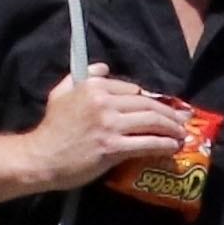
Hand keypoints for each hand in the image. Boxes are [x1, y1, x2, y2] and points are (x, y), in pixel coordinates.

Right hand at [25, 65, 185, 188]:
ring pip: (151, 122)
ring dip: (172, 128)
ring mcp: (109, 125)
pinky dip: (164, 145)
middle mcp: (103, 102)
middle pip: (147, 104)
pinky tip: (173, 147)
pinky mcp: (113, 147)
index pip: (133, 90)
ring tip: (181, 134)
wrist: (41, 157)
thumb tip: (103, 67)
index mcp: (93, 87)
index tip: (163, 108)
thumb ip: (82, 77)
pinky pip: (147, 143)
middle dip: (170, 113)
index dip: (151, 100)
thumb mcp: (61, 93)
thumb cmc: (52, 128)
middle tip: (183, 120)